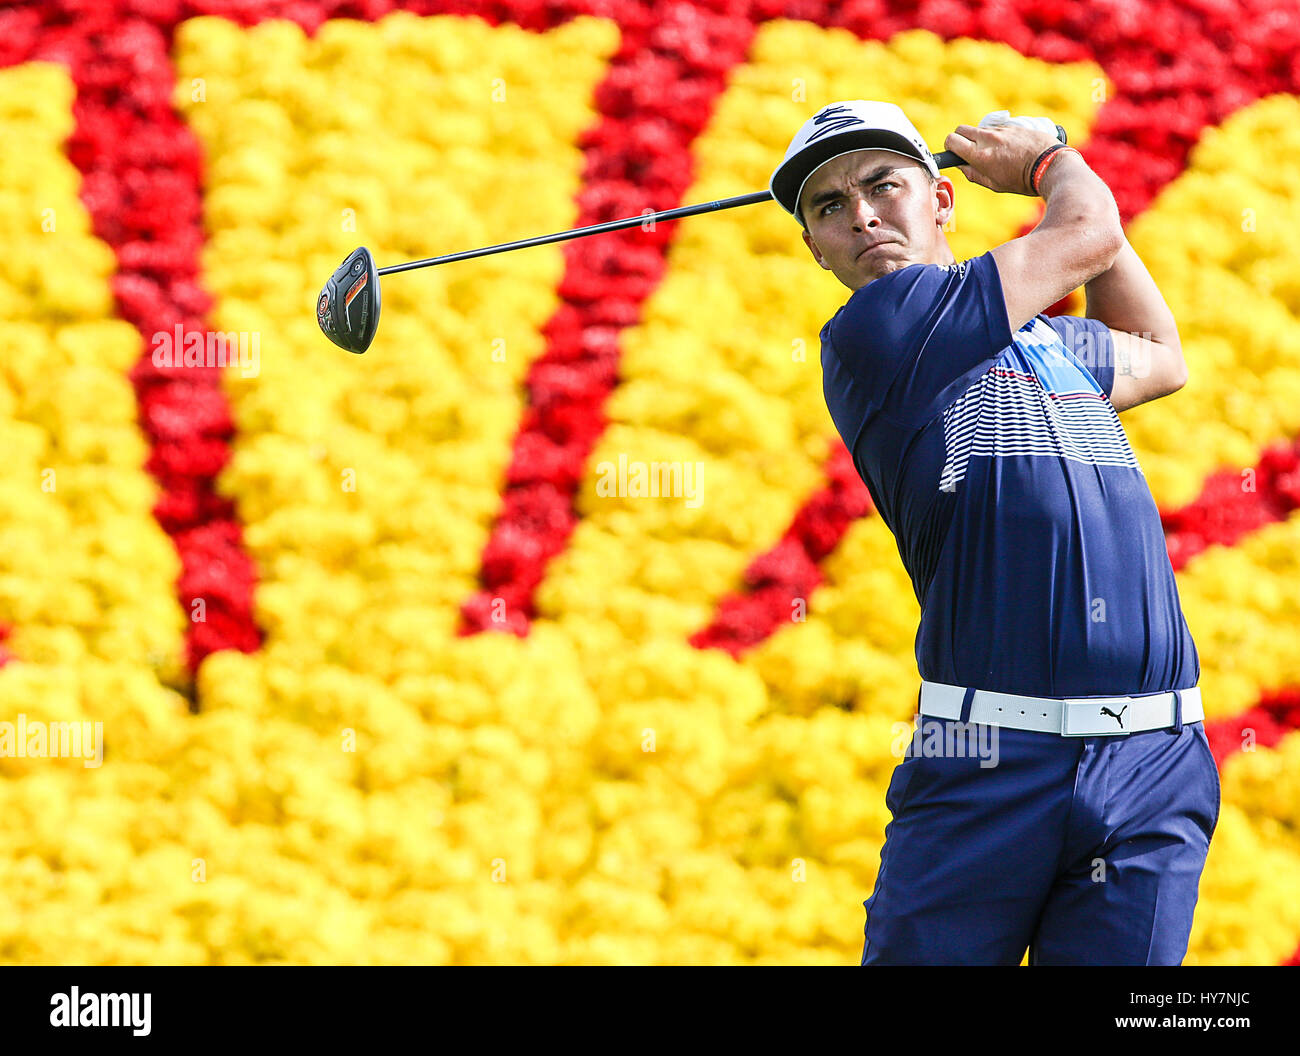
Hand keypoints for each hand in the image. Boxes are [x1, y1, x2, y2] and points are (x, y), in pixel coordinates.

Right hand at [944, 122, 1063, 195]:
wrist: (1049, 165)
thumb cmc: (1022, 180)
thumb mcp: (994, 184)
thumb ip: (973, 174)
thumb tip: (961, 165)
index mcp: (980, 155)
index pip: (952, 140)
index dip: (949, 147)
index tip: (954, 153)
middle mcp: (988, 139)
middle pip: (961, 129)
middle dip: (960, 139)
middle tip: (968, 151)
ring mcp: (1001, 130)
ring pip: (980, 129)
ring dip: (980, 139)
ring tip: (994, 153)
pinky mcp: (1013, 125)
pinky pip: (997, 129)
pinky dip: (997, 137)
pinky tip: (1009, 148)